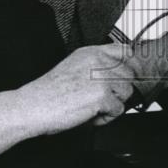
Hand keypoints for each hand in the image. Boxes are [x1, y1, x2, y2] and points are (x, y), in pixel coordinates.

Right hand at [20, 43, 135, 132]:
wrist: (34, 105)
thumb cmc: (50, 91)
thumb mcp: (75, 66)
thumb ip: (96, 65)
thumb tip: (118, 71)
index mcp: (92, 52)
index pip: (125, 50)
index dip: (132, 63)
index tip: (133, 72)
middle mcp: (99, 61)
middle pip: (129, 74)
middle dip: (119, 90)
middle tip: (104, 99)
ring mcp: (102, 78)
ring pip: (126, 93)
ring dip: (113, 104)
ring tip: (94, 108)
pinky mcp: (102, 96)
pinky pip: (118, 110)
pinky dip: (106, 118)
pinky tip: (91, 116)